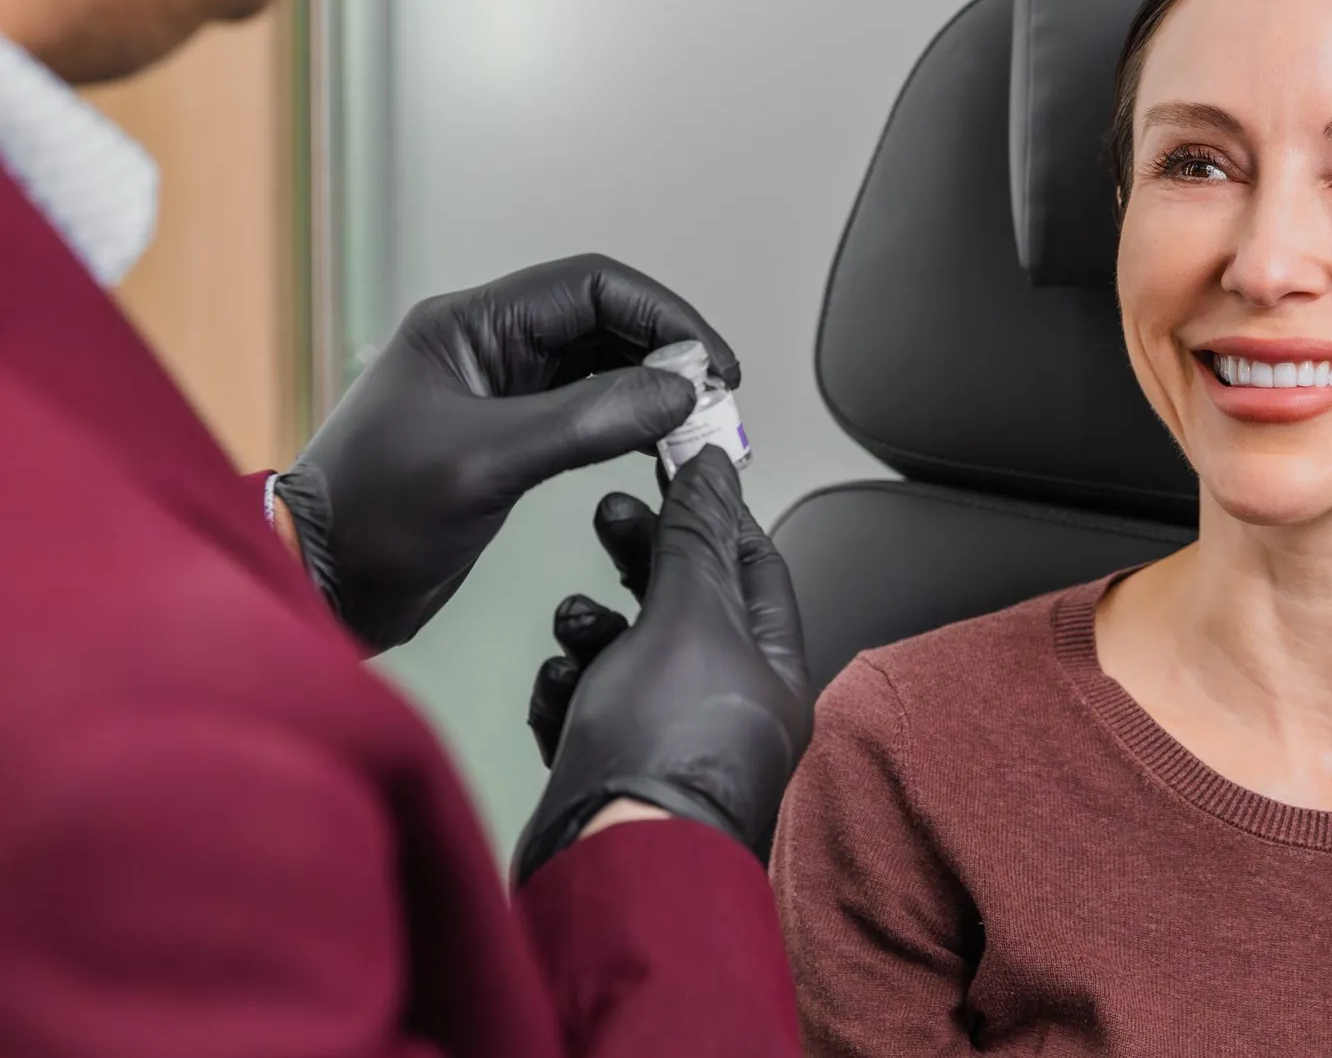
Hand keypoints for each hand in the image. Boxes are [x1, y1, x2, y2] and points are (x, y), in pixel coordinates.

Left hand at [277, 255, 736, 652]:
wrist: (318, 588)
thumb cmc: (370, 518)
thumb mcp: (485, 464)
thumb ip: (587, 421)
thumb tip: (677, 391)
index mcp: (468, 326)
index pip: (589, 286)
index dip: (661, 315)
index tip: (709, 363)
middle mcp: (486, 348)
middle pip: (603, 322)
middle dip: (666, 353)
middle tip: (716, 402)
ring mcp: (497, 394)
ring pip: (601, 367)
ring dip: (654, 390)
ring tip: (697, 427)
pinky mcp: (507, 440)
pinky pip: (587, 412)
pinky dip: (630, 423)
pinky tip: (659, 447)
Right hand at [514, 447, 812, 885]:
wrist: (607, 865)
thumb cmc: (664, 750)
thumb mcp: (688, 615)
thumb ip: (698, 538)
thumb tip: (716, 469)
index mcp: (771, 668)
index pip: (755, 566)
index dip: (714, 512)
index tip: (678, 471)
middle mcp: (728, 706)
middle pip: (687, 604)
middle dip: (643, 559)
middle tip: (610, 514)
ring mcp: (669, 742)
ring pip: (629, 655)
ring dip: (594, 628)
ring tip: (574, 625)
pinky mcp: (613, 771)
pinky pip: (589, 708)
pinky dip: (568, 690)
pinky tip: (557, 689)